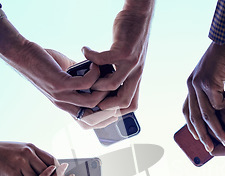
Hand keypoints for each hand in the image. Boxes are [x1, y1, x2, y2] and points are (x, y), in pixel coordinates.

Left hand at [0, 18, 106, 116]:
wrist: (20, 54)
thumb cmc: (41, 62)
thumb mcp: (64, 73)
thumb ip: (79, 77)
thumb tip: (95, 73)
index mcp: (64, 104)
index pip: (86, 122)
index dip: (102, 120)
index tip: (115, 109)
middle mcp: (62, 103)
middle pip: (93, 116)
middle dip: (109, 107)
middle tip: (119, 92)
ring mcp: (61, 96)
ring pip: (92, 101)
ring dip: (104, 88)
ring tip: (108, 75)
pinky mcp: (59, 84)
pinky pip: (85, 84)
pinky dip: (94, 74)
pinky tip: (95, 65)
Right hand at [80, 0, 154, 127]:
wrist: (139, 16)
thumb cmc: (131, 37)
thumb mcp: (131, 60)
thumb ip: (122, 72)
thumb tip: (107, 83)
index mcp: (136, 77)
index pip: (132, 105)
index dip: (118, 111)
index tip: (102, 108)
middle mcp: (136, 73)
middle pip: (125, 101)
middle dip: (105, 105)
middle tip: (90, 97)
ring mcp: (132, 63)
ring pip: (111, 84)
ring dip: (95, 83)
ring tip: (86, 73)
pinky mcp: (124, 50)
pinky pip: (103, 60)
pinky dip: (91, 56)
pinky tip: (85, 50)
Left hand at [184, 41, 224, 151]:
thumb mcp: (217, 77)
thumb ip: (214, 92)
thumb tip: (219, 110)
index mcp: (191, 85)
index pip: (186, 111)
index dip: (191, 126)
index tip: (198, 139)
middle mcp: (191, 85)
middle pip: (195, 117)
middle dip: (204, 135)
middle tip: (211, 148)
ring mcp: (198, 83)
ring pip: (207, 114)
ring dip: (218, 129)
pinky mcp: (209, 81)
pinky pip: (218, 102)